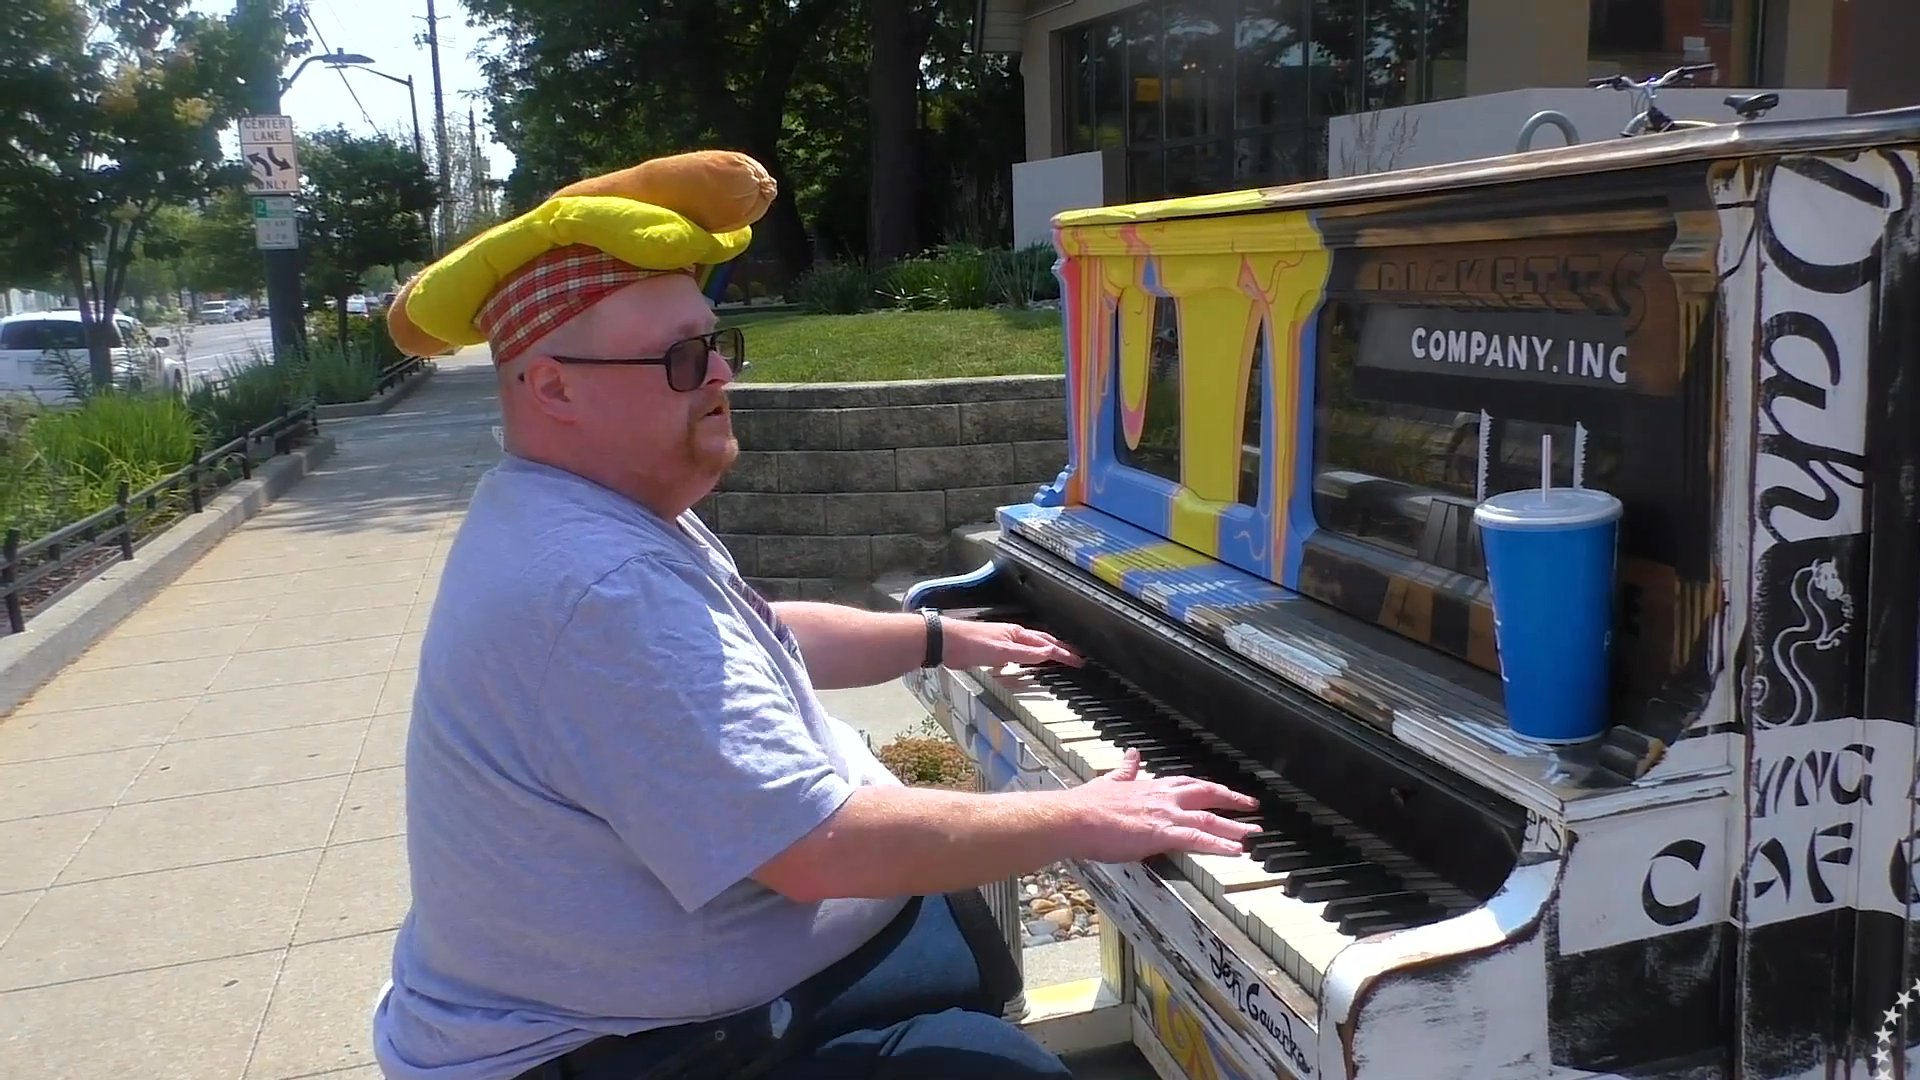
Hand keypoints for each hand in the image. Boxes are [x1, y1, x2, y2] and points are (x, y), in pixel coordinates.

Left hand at [942, 617, 1083, 668]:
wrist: (946, 641)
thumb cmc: (972, 643)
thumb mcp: (1003, 651)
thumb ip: (1026, 654)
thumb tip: (1050, 654)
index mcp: (1019, 634)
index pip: (1048, 645)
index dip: (1064, 654)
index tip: (1079, 661)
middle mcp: (1013, 636)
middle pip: (1043, 642)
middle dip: (1060, 650)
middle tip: (1075, 658)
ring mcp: (1003, 641)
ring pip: (1031, 646)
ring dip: (1046, 652)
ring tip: (1057, 658)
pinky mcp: (993, 650)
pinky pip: (1018, 653)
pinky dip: (1029, 657)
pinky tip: (1025, 662)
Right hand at [1064, 749, 1262, 860]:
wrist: (1074, 818)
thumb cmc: (1087, 805)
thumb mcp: (1110, 780)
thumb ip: (1125, 770)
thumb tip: (1131, 754)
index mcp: (1152, 786)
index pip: (1189, 784)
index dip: (1210, 788)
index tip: (1226, 792)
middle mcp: (1164, 797)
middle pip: (1207, 795)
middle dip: (1233, 800)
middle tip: (1253, 807)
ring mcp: (1165, 814)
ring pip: (1208, 819)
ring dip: (1234, 827)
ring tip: (1253, 835)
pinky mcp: (1161, 833)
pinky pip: (1198, 839)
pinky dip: (1220, 845)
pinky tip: (1236, 851)